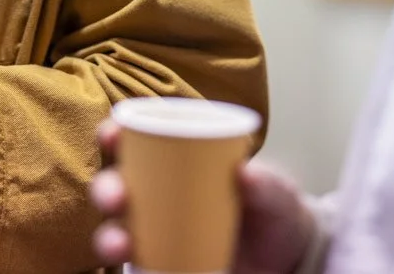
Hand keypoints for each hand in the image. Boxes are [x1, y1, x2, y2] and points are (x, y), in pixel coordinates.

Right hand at [91, 120, 316, 273]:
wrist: (287, 259)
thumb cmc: (274, 211)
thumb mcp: (276, 194)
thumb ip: (266, 184)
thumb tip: (245, 174)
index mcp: (175, 160)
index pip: (133, 140)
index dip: (113, 134)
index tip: (112, 136)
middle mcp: (155, 193)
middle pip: (114, 184)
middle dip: (106, 189)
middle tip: (118, 199)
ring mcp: (155, 231)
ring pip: (115, 228)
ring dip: (108, 236)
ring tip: (120, 245)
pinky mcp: (162, 265)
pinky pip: (136, 267)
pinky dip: (129, 268)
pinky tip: (140, 269)